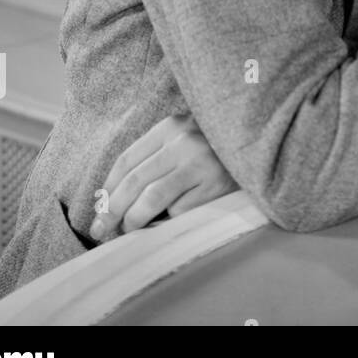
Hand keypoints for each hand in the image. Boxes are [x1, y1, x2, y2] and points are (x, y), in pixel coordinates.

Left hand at [89, 115, 238, 241]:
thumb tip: (110, 199)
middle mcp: (184, 142)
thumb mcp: (182, 139)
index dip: (107, 189)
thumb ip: (153, 158)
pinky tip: (170, 218)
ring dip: (133, 220)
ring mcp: (201, 163)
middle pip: (134, 182)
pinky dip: (169, 219)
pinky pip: (179, 210)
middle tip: (100, 230)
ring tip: (128, 230)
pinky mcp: (216, 185)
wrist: (259, 143)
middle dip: (111, 211)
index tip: (98, 209)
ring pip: (151, 199)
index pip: (126, 160)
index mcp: (170, 127)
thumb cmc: (212, 147)